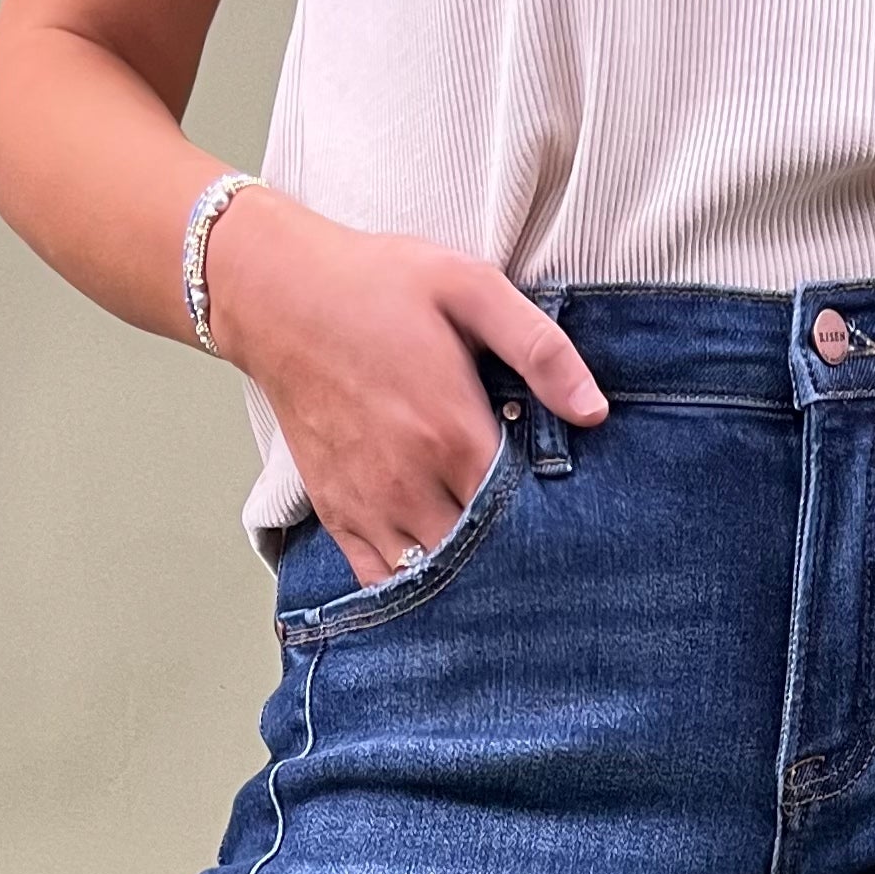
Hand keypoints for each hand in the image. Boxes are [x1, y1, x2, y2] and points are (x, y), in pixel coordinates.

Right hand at [205, 187, 608, 584]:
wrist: (279, 296)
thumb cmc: (378, 284)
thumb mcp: (470, 287)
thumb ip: (539, 348)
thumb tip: (595, 411)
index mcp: (453, 433)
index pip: (521, 510)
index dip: (549, 517)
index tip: (568, 515)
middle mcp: (411, 483)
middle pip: (481, 553)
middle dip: (512, 553)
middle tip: (539, 548)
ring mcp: (370, 505)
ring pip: (434, 577)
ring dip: (465, 577)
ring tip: (492, 564)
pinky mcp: (337, 514)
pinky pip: (380, 581)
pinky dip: (412, 589)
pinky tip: (439, 577)